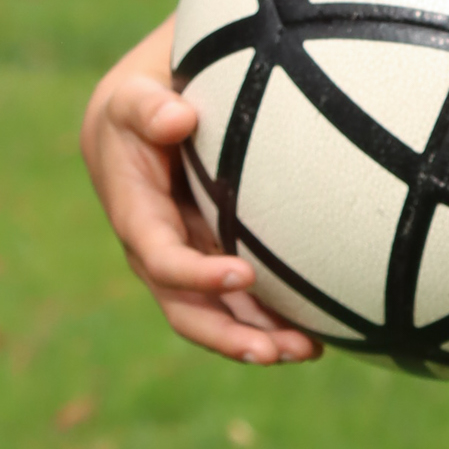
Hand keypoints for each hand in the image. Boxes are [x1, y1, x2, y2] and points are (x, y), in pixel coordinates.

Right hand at [80, 20, 320, 366]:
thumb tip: (176, 118)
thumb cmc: (143, 101)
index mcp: (136, 215)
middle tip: (276, 351)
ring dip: (258, 339)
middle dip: (230, 334)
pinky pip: (239, 302)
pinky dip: (270, 320)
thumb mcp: (135, 96)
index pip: (162, 258)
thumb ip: (148, 107)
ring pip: (217, 316)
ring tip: (307, 352)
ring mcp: (187, 260)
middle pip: (187, 309)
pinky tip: (313, 335)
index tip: (243, 276)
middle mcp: (158, 250)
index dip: (197, 274)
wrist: (148, 114)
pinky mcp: (213, 259)